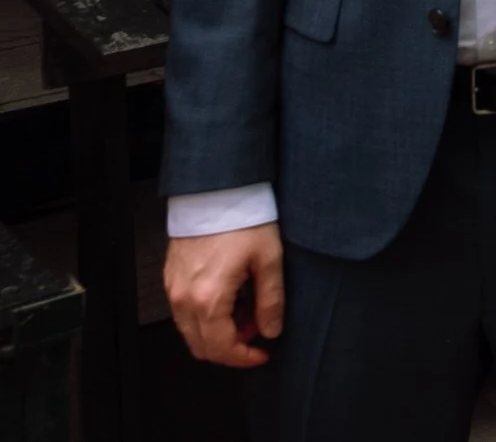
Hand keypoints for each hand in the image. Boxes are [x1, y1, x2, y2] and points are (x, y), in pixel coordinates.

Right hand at [165, 223, 284, 367]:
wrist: (216, 192)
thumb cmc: (244, 222)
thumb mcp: (268, 260)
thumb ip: (270, 301)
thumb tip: (271, 331)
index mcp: (208, 299)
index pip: (221, 348)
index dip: (243, 358)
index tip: (263, 353)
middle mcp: (183, 299)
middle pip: (201, 347)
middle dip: (231, 348)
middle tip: (257, 330)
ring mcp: (173, 289)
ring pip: (190, 332)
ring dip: (218, 332)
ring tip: (247, 311)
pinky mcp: (171, 279)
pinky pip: (184, 313)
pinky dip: (205, 317)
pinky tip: (230, 299)